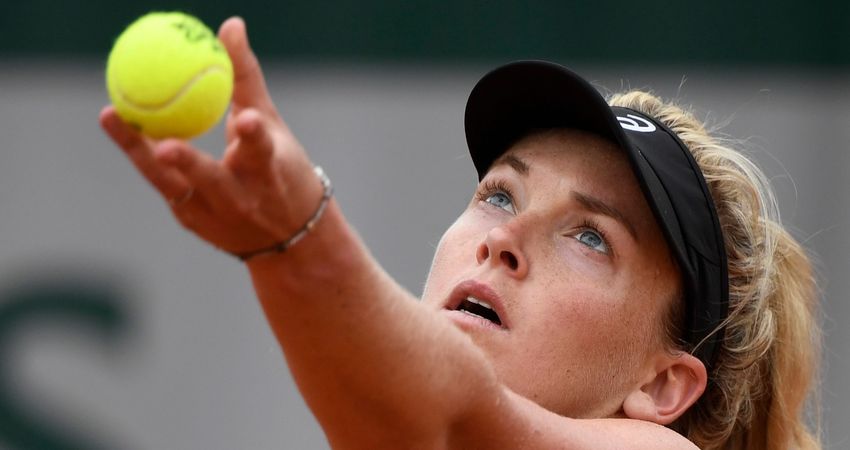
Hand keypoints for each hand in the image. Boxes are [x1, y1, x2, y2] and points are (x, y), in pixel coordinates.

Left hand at [100, 17, 324, 255]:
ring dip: (143, 152)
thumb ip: (245, 78)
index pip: (262, 152)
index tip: (246, 121)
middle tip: (164, 142)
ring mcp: (214, 216)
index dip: (253, 137)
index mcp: (269, 173)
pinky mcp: (191, 222)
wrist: (287, 238)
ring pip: (173, 183)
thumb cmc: (280, 169)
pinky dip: (143, 153)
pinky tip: (121, 124)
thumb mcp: (268, 124)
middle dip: (188, 163)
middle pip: (211, 179)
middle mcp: (242, 199)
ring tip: (112, 117)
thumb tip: (230, 26)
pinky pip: (162, 182)